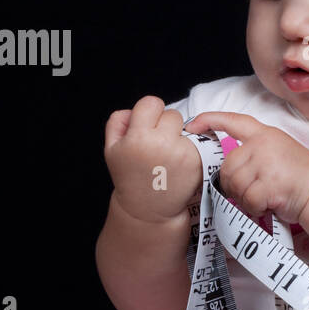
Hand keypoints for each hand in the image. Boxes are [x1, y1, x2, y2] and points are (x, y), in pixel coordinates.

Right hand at [104, 95, 203, 221]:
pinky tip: (178, 164)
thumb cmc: (129, 176)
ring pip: (187, 127)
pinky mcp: (197, 161)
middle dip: (165, 125)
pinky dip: (188, 149)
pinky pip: (196, 142)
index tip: (146, 126)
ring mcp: (183, 153)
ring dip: (178, 136)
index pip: (152, 102)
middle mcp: (163, 143)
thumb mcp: (111, 148)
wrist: (149, 207)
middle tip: (156, 144)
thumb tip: (133, 110)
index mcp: (139, 137)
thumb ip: (117, 122)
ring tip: (167, 156)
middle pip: (172, 114)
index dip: (149, 113)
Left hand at [182, 112, 308, 224]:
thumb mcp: (278, 152)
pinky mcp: (270, 183)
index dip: (209, 120)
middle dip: (234, 185)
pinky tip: (268, 205)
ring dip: (245, 199)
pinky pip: (248, 200)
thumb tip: (227, 170)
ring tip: (264, 198)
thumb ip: (253, 153)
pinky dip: (255, 208)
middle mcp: (264, 144)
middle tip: (252, 192)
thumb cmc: (299, 177)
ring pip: (235, 185)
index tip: (192, 125)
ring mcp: (267, 163)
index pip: (233, 121)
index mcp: (265, 134)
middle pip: (228, 166)